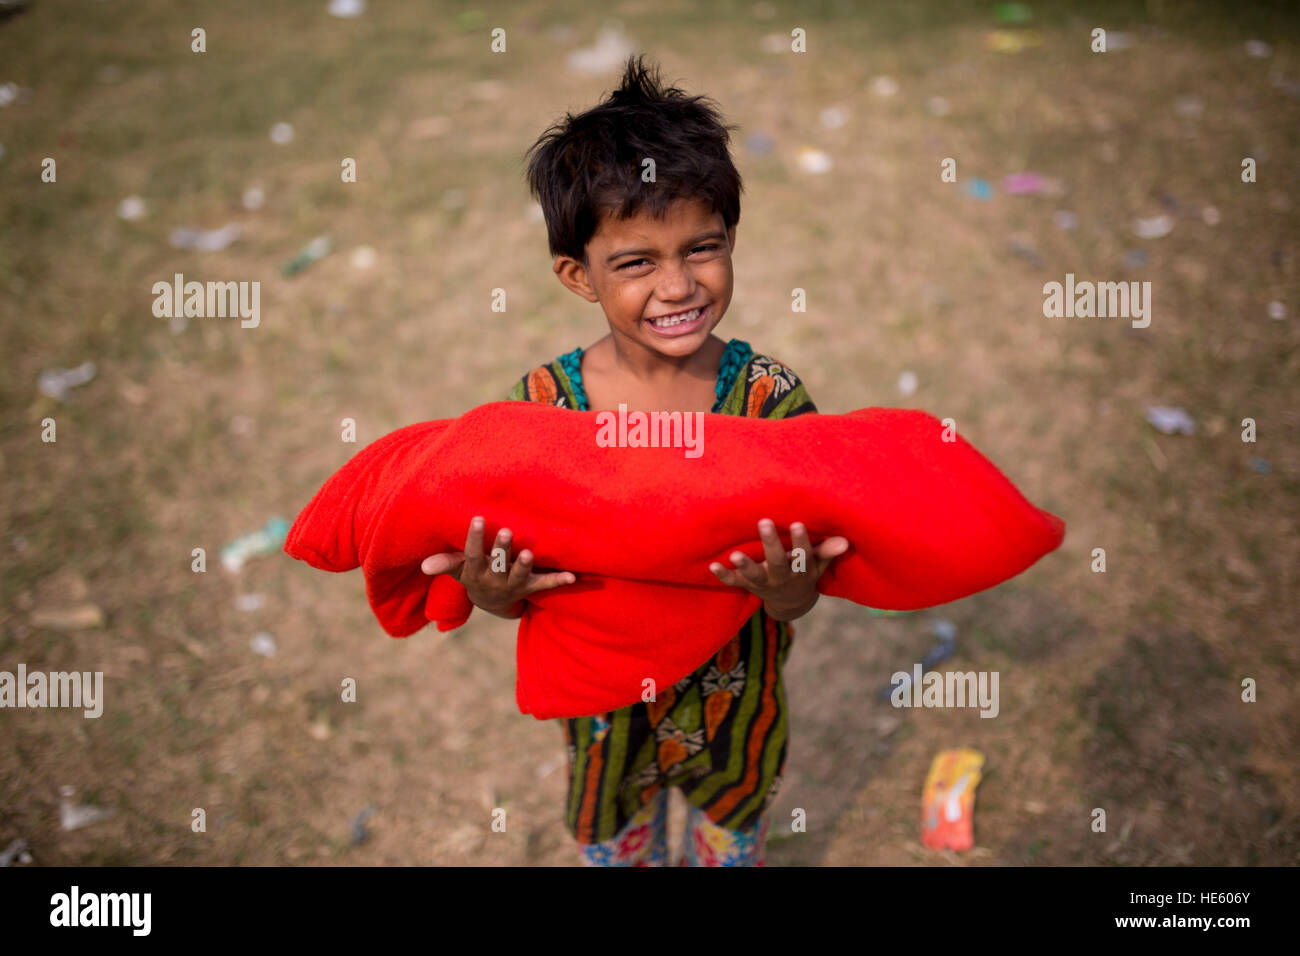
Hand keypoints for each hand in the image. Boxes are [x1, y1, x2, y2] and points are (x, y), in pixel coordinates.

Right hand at [421, 516, 575, 618]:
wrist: (492, 602)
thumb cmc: (474, 574)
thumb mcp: (458, 570)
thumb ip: (445, 563)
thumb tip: (424, 566)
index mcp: (475, 573)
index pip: (472, 556)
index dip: (475, 538)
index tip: (477, 518)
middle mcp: (494, 581)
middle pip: (498, 565)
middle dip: (502, 550)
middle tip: (507, 531)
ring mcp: (513, 585)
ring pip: (519, 576)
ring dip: (524, 566)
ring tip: (529, 554)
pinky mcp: (530, 588)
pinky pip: (545, 585)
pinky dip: (558, 580)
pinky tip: (572, 576)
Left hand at [709, 519, 849, 621]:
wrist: (791, 602)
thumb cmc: (805, 573)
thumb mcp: (818, 566)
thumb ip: (827, 552)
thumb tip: (844, 541)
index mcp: (801, 571)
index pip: (803, 556)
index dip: (800, 541)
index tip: (797, 523)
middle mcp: (783, 577)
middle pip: (778, 562)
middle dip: (771, 544)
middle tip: (764, 522)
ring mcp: (764, 583)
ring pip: (756, 576)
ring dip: (746, 566)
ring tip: (735, 554)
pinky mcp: (749, 585)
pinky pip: (735, 583)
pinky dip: (724, 575)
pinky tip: (713, 565)